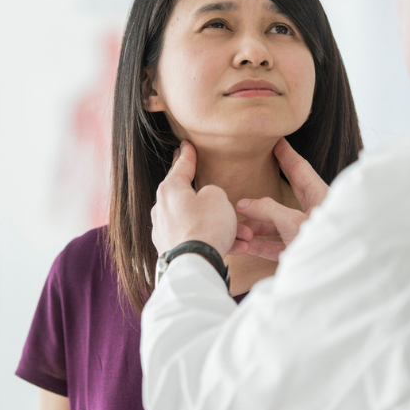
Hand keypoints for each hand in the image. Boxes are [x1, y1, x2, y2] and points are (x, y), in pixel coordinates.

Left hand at [151, 140, 236, 258]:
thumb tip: (207, 199)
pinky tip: (238, 246)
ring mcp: (166, 232)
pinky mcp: (172, 250)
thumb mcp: (218, 198)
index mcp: (170, 190)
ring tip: (246, 234)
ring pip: (200, 223)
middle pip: (192, 199)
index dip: (187, 155)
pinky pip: (199, 240)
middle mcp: (163, 209)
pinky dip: (217, 241)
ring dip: (224, 227)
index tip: (186, 145)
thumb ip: (213, 192)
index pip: (180, 167)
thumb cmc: (206, 226)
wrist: (196, 264)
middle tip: (229, 201)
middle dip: (217, 204)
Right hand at [231, 138, 328, 260]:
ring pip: (278, 224)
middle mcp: (315, 214)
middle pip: (286, 195)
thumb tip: (245, 204)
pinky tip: (246, 244)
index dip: (286, 154)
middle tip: (255, 170)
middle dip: (266, 188)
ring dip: (257, 224)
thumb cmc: (323, 245)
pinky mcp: (300, 253)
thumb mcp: (292, 222)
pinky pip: (277, 246)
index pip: (300, 169)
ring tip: (238, 222)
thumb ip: (268, 210)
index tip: (276, 141)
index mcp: (321, 198)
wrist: (335, 276)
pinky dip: (262, 245)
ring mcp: (307, 234)